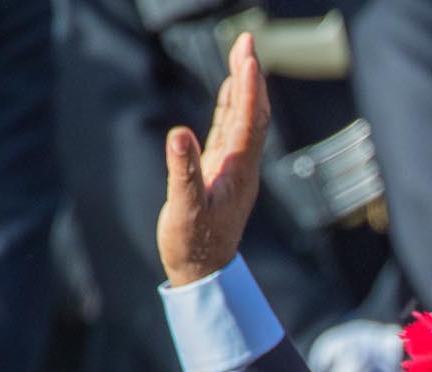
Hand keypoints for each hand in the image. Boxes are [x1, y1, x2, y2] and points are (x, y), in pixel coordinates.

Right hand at [158, 32, 269, 287]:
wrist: (203, 272)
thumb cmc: (193, 244)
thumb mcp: (183, 210)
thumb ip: (182, 172)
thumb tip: (178, 134)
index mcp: (237, 171)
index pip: (248, 121)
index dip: (249, 88)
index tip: (248, 56)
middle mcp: (242, 165)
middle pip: (252, 113)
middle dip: (250, 76)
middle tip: (247, 40)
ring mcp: (233, 167)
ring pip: (243, 118)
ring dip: (243, 85)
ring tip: (242, 52)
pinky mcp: (221, 170)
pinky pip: (229, 130)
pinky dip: (231, 105)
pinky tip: (231, 88)